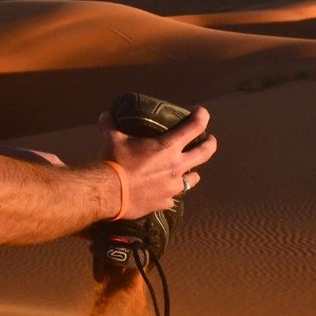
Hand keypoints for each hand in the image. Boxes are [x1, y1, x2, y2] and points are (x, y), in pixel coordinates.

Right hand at [98, 106, 215, 219]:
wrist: (109, 193)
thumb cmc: (113, 162)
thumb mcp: (111, 139)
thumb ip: (110, 125)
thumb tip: (105, 115)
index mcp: (167, 147)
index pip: (194, 127)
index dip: (201, 117)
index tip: (202, 112)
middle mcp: (176, 166)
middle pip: (204, 154)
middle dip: (210, 144)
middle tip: (210, 140)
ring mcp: (172, 187)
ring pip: (192, 180)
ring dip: (193, 173)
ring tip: (190, 171)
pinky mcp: (164, 202)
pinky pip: (173, 198)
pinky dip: (171, 193)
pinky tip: (166, 193)